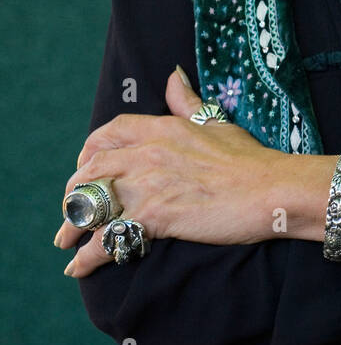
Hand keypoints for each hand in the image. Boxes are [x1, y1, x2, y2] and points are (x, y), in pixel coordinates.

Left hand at [55, 68, 309, 277]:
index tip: (86, 167)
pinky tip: (79, 267)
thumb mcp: (216, 122)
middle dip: (74, 191)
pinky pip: (108, 238)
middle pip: (91, 169)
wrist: (271, 189)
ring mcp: (149, 184)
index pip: (109, 133)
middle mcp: (148, 152)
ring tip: (65, 242)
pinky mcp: (155, 215)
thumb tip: (174, 76)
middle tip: (72, 208)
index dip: (90, 151)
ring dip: (71, 226)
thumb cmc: (250, 159)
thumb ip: (188, 103)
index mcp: (162, 128)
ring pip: (91, 203)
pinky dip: (87, 256)